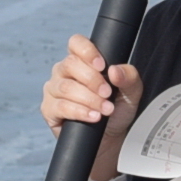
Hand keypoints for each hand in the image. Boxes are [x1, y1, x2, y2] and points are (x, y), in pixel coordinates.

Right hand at [40, 36, 139, 180]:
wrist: (110, 137)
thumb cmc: (117, 108)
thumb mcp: (131, 91)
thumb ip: (129, 76)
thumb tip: (115, 70)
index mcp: (82, 60)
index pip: (76, 43)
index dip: (87, 51)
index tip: (102, 65)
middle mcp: (64, 71)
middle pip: (70, 64)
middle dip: (92, 80)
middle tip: (108, 94)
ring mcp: (54, 89)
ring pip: (65, 87)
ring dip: (89, 99)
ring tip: (105, 109)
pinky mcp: (49, 109)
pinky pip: (60, 106)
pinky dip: (80, 112)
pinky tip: (93, 117)